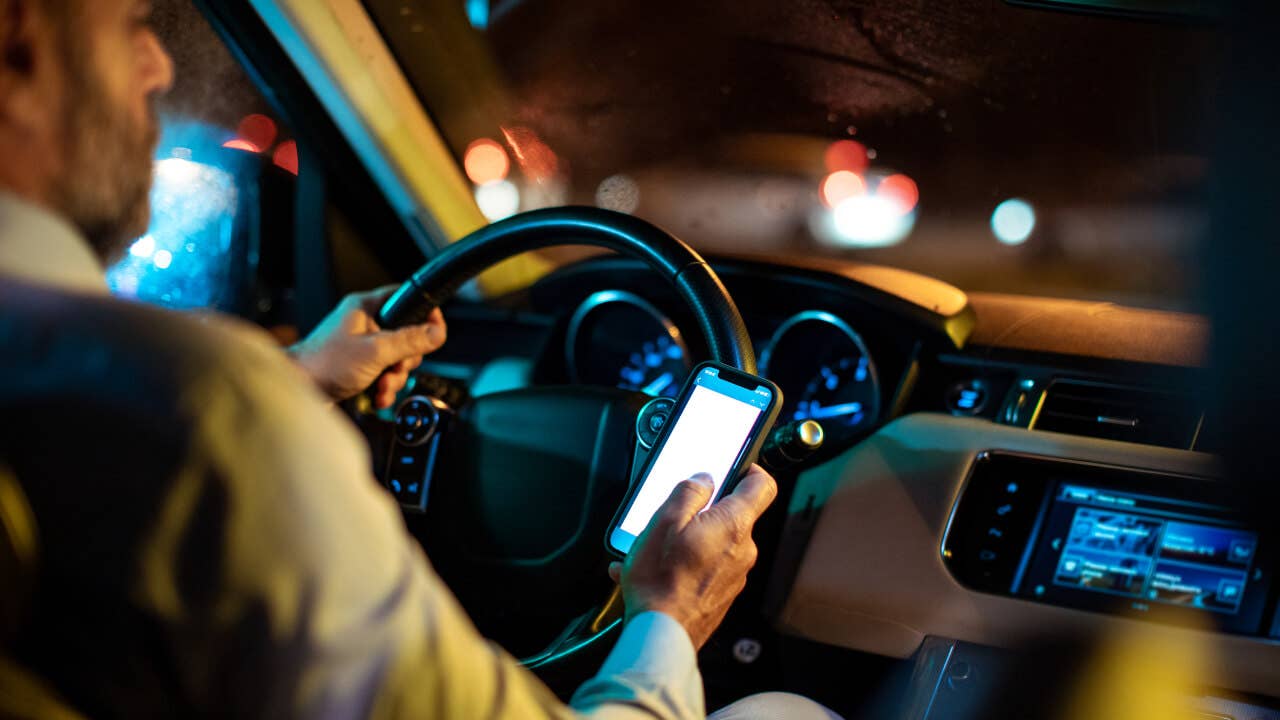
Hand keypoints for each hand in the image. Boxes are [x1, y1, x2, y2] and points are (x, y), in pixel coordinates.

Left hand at [289, 286, 446, 408]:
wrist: (298, 391)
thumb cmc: (323, 364)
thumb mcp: (375, 351)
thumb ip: (409, 340)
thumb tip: (437, 332)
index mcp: (366, 308)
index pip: (406, 298)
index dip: (425, 314)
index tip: (434, 331)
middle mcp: (365, 324)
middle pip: (407, 335)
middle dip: (406, 359)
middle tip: (396, 367)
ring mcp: (362, 346)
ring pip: (397, 358)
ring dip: (396, 377)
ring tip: (383, 386)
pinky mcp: (359, 366)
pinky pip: (385, 373)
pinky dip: (385, 387)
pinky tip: (378, 395)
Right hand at [608, 465, 777, 648]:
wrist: (662, 633)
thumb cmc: (661, 581)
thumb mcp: (664, 521)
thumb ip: (688, 492)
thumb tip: (703, 480)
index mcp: (734, 525)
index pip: (763, 485)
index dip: (750, 469)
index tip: (735, 467)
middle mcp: (743, 550)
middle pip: (734, 515)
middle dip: (706, 511)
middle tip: (675, 516)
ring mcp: (736, 575)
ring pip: (718, 542)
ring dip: (692, 540)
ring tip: (658, 551)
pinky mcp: (724, 593)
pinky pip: (709, 566)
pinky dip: (688, 563)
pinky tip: (660, 571)